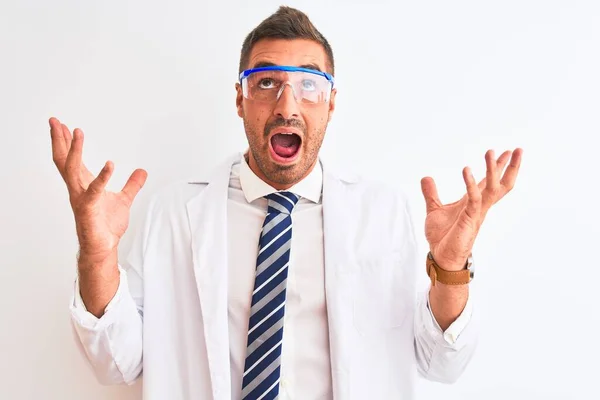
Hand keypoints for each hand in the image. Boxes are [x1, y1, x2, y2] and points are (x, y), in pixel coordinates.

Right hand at [50, 117, 147, 263]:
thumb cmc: (107, 226)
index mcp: (83, 185)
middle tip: (54, 120)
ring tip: (77, 131)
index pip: (71, 159)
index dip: (67, 142)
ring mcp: (81, 198)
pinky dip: (103, 176)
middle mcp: (78, 189)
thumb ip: (132, 185)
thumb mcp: (124, 200)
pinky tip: (110, 163)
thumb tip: (142, 171)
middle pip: (63, 159)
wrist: (103, 247)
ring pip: (71, 169)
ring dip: (74, 149)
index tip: (63, 125)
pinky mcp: (89, 208)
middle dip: (59, 140)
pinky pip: (94, 190)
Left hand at [420, 148, 522, 270]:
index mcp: (473, 202)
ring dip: (492, 170)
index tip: (507, 152)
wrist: (441, 256)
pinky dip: (470, 184)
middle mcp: (479, 206)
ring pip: (491, 188)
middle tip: (517, 149)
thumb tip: (426, 177)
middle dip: (509, 167)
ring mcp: (476, 212)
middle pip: (500, 184)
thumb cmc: (442, 236)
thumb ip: (431, 194)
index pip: (488, 181)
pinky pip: (473, 199)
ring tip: (491, 152)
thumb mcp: (434, 209)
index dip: (497, 167)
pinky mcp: (469, 219)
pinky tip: (466, 170)